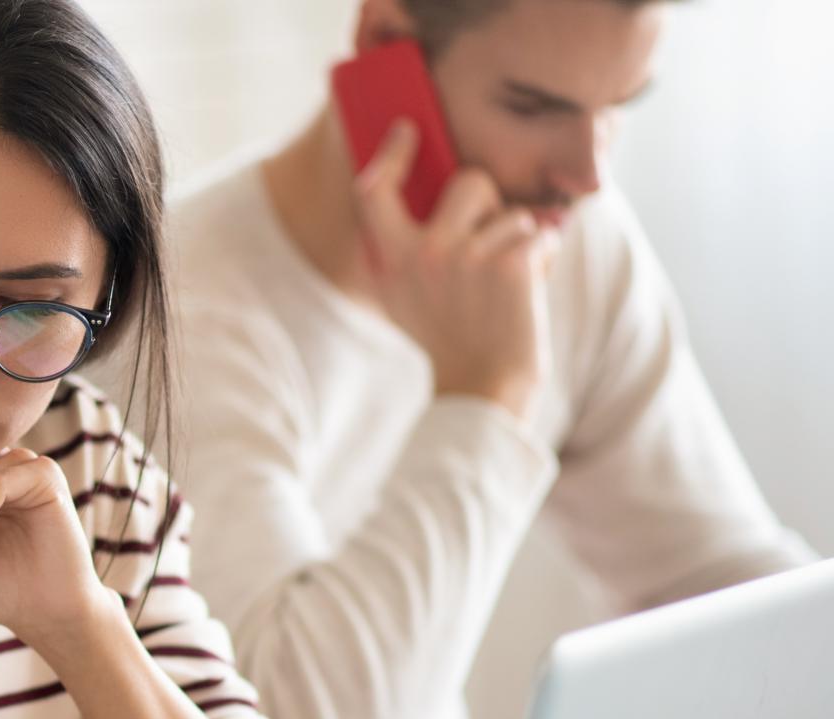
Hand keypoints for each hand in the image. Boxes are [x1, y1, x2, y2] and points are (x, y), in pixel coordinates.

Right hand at [355, 120, 557, 417]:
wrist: (480, 390)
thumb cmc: (450, 340)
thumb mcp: (407, 297)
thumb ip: (411, 249)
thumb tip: (442, 189)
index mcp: (390, 262)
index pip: (373, 194)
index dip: (390, 157)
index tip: (408, 130)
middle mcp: (422, 254)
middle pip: (470, 183)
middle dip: (492, 204)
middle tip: (490, 246)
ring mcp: (465, 258)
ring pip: (514, 214)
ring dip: (521, 243)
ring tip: (505, 288)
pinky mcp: (509, 265)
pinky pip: (541, 237)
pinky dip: (543, 262)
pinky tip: (526, 295)